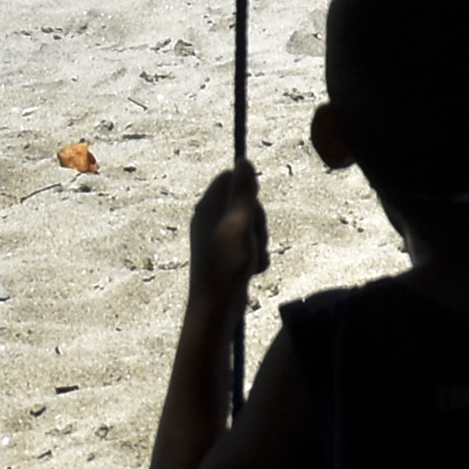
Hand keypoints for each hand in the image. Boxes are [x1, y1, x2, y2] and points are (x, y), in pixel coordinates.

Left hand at [186, 163, 268, 304]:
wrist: (216, 308)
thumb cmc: (226, 265)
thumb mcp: (238, 225)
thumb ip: (242, 193)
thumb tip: (243, 160)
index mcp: (208, 207)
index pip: (230, 178)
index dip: (247, 190)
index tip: (251, 210)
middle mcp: (211, 219)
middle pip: (245, 202)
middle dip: (258, 219)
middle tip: (253, 238)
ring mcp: (219, 238)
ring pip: (251, 225)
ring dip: (260, 240)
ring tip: (253, 258)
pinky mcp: (226, 255)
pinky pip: (250, 245)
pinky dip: (255, 255)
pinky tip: (253, 269)